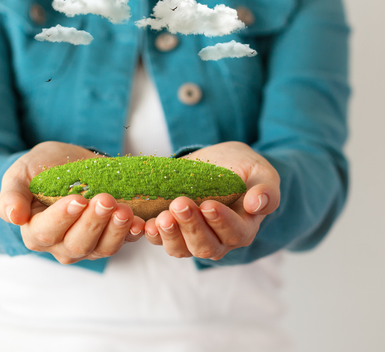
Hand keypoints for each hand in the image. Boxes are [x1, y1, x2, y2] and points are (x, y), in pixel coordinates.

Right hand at [0, 141, 144, 263]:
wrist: (66, 162)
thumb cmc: (39, 169)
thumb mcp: (20, 174)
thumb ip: (12, 195)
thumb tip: (12, 217)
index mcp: (35, 231)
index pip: (47, 232)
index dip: (63, 218)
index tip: (77, 199)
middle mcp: (61, 244)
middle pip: (77, 244)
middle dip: (93, 222)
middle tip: (105, 200)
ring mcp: (88, 243)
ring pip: (102, 248)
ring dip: (116, 230)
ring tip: (124, 210)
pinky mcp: (110, 236)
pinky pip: (123, 241)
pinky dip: (133, 234)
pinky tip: (141, 223)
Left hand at [144, 141, 279, 260]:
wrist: (220, 163)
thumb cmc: (243, 168)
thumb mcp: (260, 172)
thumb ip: (266, 189)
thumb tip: (257, 204)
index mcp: (243, 227)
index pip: (234, 233)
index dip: (221, 222)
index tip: (208, 205)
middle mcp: (219, 240)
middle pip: (205, 246)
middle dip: (191, 226)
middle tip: (180, 204)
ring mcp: (194, 238)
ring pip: (181, 249)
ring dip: (170, 235)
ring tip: (162, 217)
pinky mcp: (173, 230)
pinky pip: (162, 241)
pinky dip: (153, 235)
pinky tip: (146, 224)